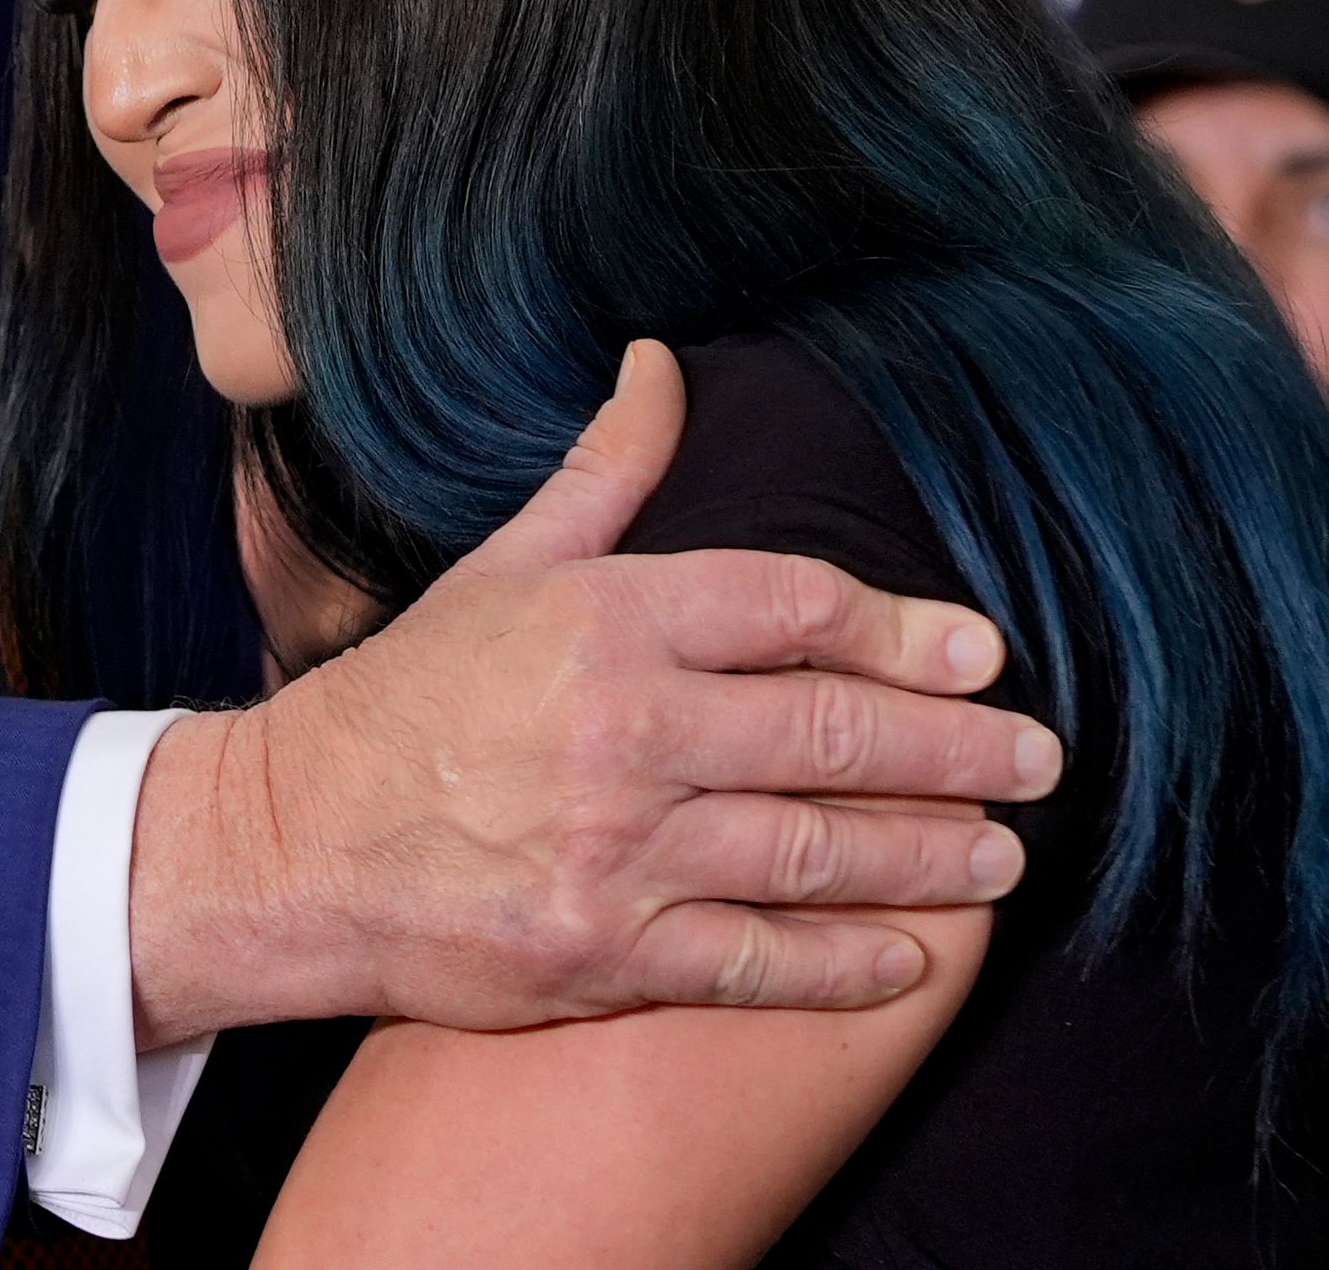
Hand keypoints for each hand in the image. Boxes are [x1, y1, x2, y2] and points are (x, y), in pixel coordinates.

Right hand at [131, 340, 1058, 1042]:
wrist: (289, 847)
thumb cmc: (403, 704)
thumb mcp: (498, 572)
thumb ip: (603, 476)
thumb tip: (663, 366)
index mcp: (601, 621)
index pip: (790, 606)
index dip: (903, 627)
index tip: (982, 650)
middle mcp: (620, 729)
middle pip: (830, 729)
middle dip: (955, 747)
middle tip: (1039, 759)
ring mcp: (616, 847)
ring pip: (817, 849)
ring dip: (928, 854)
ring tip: (1000, 856)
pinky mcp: (603, 952)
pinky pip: (761, 961)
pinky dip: (849, 960)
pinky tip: (913, 955)